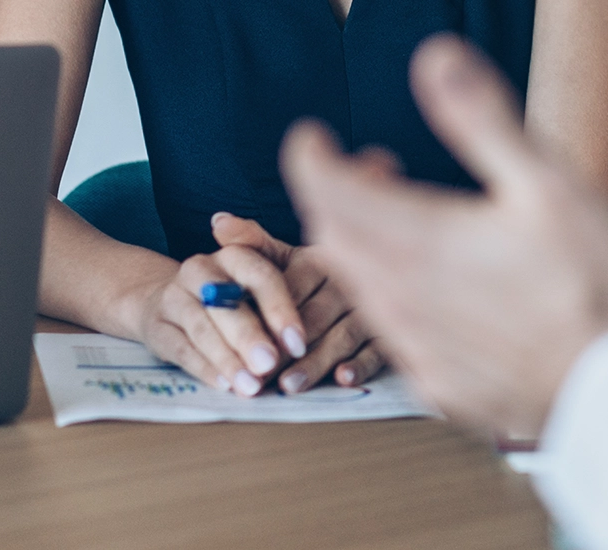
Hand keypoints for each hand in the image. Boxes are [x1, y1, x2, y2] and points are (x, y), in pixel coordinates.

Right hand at [119, 238, 311, 396]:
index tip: (298, 343)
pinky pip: (181, 349)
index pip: (260, 276)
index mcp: (234, 255)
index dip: (280, 310)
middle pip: (228, 303)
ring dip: (229, 359)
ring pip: (203, 329)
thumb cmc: (228, 297)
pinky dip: (205, 369)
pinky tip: (225, 385)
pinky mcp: (156, 326)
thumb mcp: (256, 288)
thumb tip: (301, 341)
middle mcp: (201, 269)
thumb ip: (278, 304)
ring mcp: (174, 297)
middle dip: (251, 337)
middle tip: (270, 364)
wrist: (165, 301)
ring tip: (250, 385)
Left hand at [208, 212, 385, 392]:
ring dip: (317, 361)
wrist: (375, 275)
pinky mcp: (388, 334)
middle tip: (262, 371)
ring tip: (288, 385)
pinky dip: (361, 365)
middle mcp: (349, 283)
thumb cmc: (312, 277)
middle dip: (288, 346)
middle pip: (317, 315)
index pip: (294, 286)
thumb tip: (219, 221)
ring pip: (344, 336)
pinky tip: (342, 378)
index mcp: (322, 261)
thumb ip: (253, 243)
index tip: (246, 338)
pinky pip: (378, 350)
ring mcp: (372, 309)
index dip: (270, 313)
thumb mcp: (286, 257)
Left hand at [281, 34, 607, 436]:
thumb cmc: (591, 284)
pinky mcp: (437, 379)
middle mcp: (401, 295)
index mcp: (420, 239)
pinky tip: (429, 289)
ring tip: (401, 222)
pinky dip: (386, 295)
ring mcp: (416, 343)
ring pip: (356, 285)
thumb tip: (436, 58)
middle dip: (336, 195)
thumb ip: (481, 119)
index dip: (308, 157)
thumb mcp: (545, 183)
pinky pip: (385, 330)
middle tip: (373, 167)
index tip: (310, 137)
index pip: (327, 191)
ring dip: (359, 245)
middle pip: (333, 237)